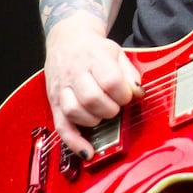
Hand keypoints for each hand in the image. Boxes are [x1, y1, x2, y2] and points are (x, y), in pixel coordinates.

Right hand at [43, 17, 142, 157]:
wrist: (67, 40)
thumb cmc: (95, 50)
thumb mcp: (117, 53)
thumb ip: (130, 73)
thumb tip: (138, 93)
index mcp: (93, 58)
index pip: (110, 80)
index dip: (123, 93)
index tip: (127, 96)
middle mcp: (74, 74)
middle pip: (91, 98)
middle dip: (110, 108)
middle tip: (116, 106)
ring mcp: (61, 89)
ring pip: (74, 112)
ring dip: (94, 120)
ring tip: (103, 115)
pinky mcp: (53, 103)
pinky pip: (61, 126)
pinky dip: (74, 142)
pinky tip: (87, 151)